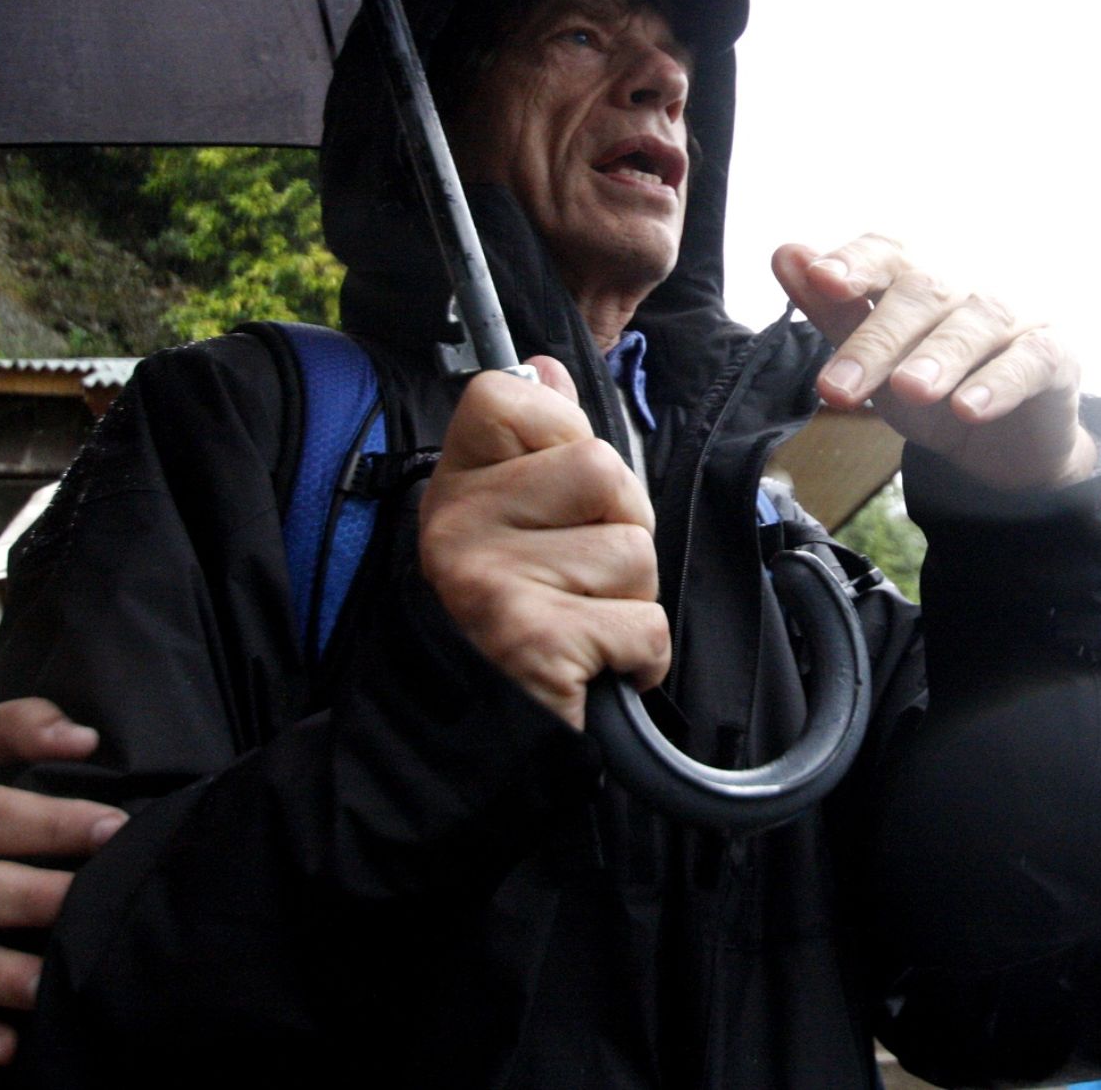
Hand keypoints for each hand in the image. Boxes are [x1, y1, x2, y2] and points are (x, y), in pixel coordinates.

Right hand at [418, 356, 669, 728]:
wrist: (486, 731)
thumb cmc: (519, 608)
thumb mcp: (515, 512)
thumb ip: (540, 439)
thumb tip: (546, 369)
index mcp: (455, 481)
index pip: (512, 391)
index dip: (563, 429)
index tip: (556, 487)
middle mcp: (457, 523)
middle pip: (602, 469)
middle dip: (623, 525)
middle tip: (581, 571)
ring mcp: (489, 583)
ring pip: (635, 549)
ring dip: (632, 596)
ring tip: (582, 618)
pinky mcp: (532, 644)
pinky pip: (645, 624)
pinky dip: (641, 655)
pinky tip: (597, 664)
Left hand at [772, 235, 1094, 489]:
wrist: (1002, 444)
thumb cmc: (929, 389)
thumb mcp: (875, 361)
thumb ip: (833, 312)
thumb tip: (786, 254)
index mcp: (916, 280)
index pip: (885, 253)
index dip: (855, 262)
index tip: (822, 279)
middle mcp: (963, 289)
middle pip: (920, 295)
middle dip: (875, 341)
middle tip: (839, 388)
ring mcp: (1012, 318)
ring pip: (972, 326)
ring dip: (937, 359)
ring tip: (909, 390)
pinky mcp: (1053, 356)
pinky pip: (1027, 361)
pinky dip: (997, 384)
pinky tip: (968, 408)